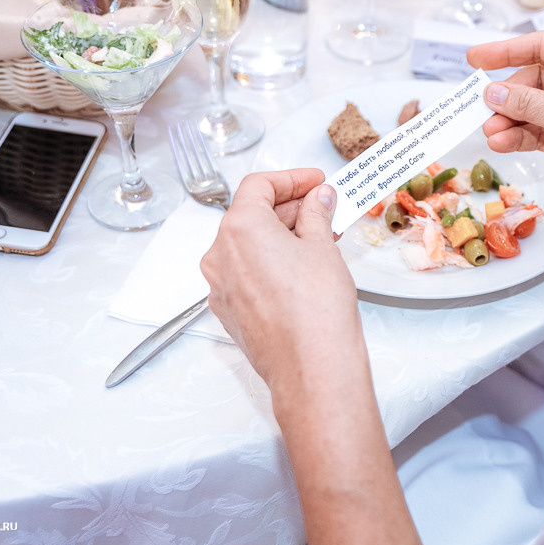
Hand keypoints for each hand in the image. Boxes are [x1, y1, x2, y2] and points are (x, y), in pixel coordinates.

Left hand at [202, 170, 360, 397]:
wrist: (311, 366)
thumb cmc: (316, 308)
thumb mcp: (322, 247)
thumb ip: (316, 214)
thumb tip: (318, 199)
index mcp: (239, 228)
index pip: (259, 186)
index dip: (291, 179)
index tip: (316, 182)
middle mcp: (220, 254)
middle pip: (250, 215)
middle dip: (289, 209)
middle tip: (324, 208)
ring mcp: (220, 285)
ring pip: (247, 245)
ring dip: (280, 236)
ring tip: (318, 238)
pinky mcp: (229, 310)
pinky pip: (246, 273)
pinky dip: (270, 261)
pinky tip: (301, 267)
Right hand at [467, 31, 543, 215]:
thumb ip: (527, 103)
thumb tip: (491, 92)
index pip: (542, 47)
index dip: (506, 51)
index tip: (476, 58)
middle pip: (533, 81)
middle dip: (507, 97)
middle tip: (481, 110)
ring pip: (533, 109)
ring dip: (510, 121)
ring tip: (491, 133)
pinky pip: (538, 131)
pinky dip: (520, 136)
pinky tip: (503, 143)